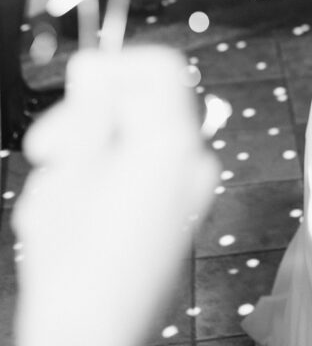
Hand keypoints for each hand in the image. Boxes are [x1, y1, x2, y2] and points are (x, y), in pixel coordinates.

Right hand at [13, 46, 219, 345]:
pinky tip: (71, 216)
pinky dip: (104, 181)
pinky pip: (139, 174)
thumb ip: (89, 109)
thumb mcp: (69, 170)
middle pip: (142, 104)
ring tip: (53, 198)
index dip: (117, 66)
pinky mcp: (173, 216)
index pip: (162, 67)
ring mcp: (187, 191)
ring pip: (132, 141)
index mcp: (173, 142)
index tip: (79, 82)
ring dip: (87, 156)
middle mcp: (191, 161)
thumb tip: (95, 67)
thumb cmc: (76, 266)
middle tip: (47, 150)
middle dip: (88, 121)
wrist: (88, 339)